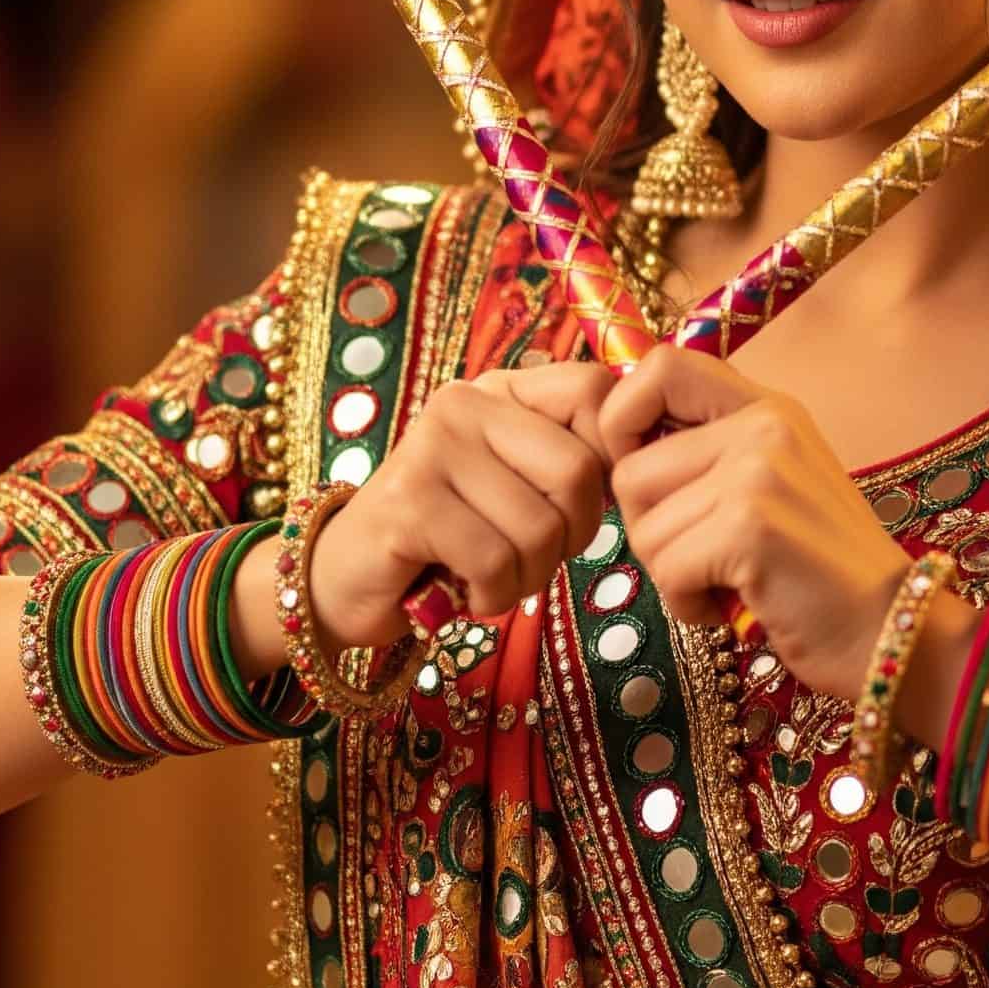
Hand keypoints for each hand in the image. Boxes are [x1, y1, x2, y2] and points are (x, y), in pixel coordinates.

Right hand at [307, 362, 614, 646]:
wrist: (345, 580)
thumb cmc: (450, 537)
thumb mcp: (515, 487)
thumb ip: (569, 461)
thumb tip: (643, 464)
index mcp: (501, 391)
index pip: (595, 393)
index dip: (613, 458)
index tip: (584, 506)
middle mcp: (465, 404)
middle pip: (577, 473)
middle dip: (570, 539)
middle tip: (529, 559)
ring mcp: (432, 448)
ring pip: (538, 528)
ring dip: (526, 578)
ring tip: (489, 577)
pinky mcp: (408, 502)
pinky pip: (493, 561)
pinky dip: (491, 596)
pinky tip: (463, 592)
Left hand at [597, 346, 909, 701]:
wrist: (895, 631)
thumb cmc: (819, 570)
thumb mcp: (771, 483)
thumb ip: (708, 453)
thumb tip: (616, 447)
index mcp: (766, 406)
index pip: (660, 366)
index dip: (624, 421)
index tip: (648, 480)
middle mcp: (764, 424)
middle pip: (630, 469)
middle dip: (650, 529)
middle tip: (703, 557)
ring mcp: (759, 472)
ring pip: (643, 526)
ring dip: (671, 574)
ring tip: (728, 582)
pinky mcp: (752, 527)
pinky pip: (666, 569)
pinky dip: (688, 604)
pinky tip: (733, 606)